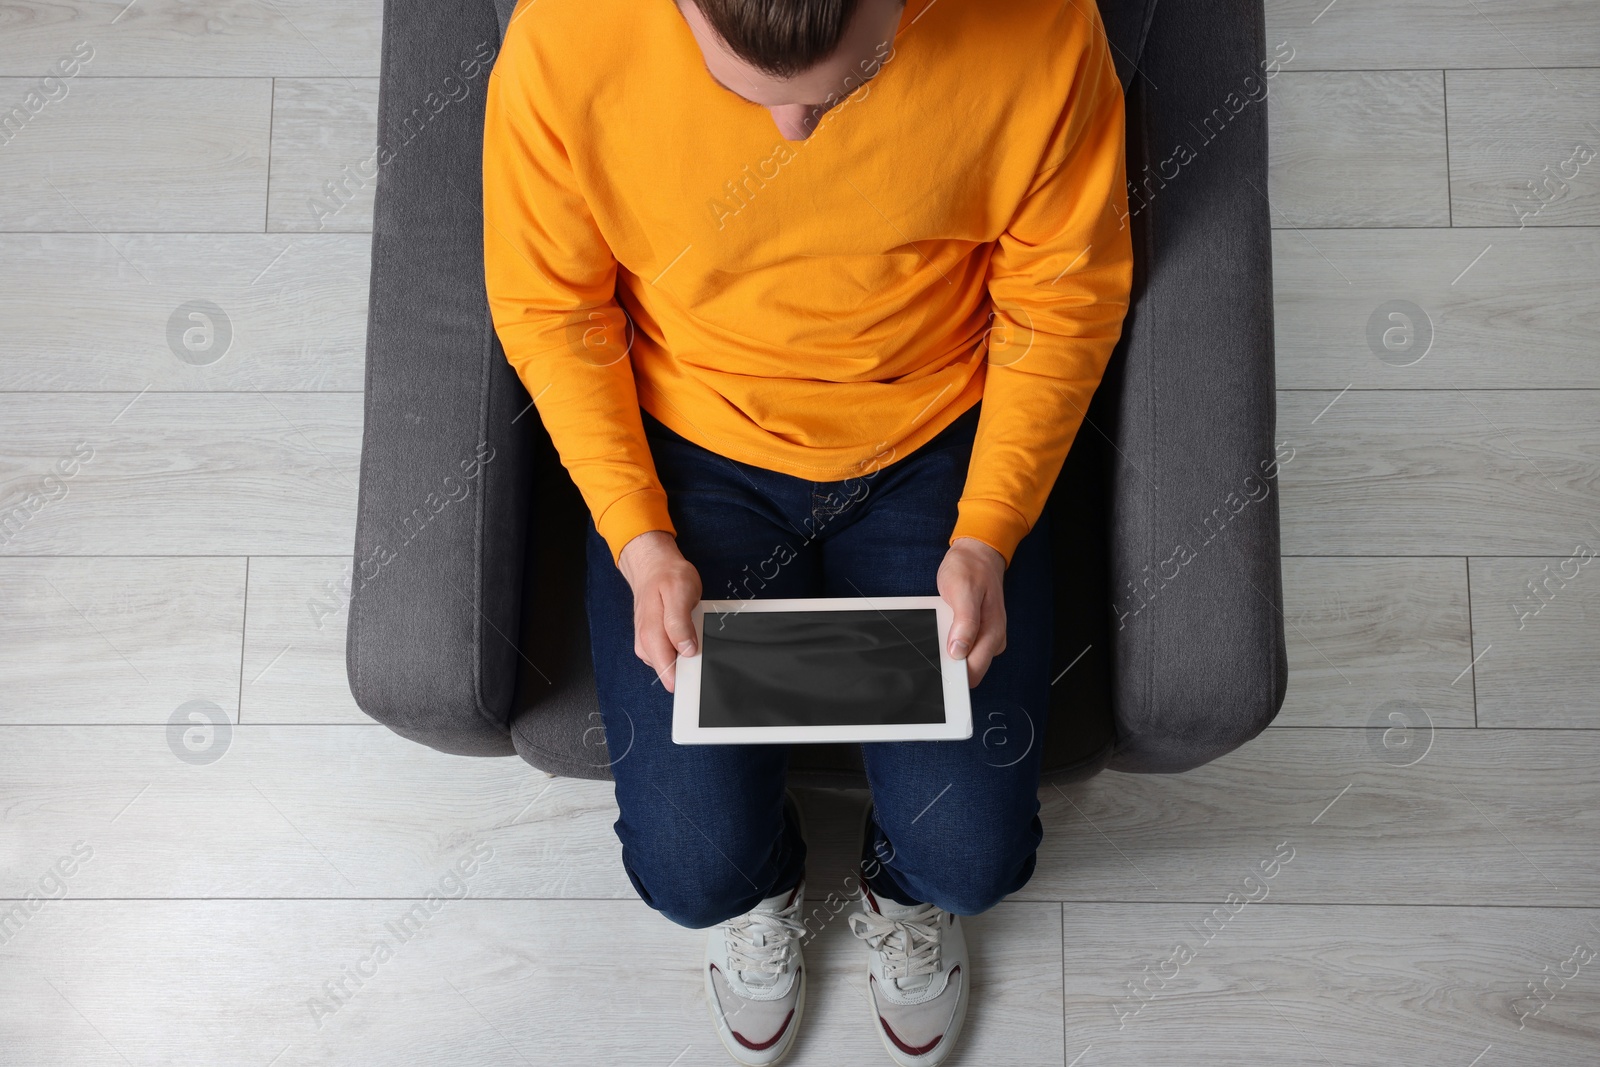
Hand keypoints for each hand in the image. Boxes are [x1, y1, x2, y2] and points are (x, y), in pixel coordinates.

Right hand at [616, 530, 701, 692]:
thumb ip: (679, 623)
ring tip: (693, 632)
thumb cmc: (666, 576)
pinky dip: (683, 648)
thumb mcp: (679, 593)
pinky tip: (687, 633)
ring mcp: (649, 644)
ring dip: (687, 655)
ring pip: (673, 664)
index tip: (702, 674)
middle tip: (700, 643)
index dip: (687, 677)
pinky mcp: (654, 642)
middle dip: (690, 666)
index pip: (668, 673)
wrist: (653, 566)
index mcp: (652, 635)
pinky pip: (672, 654)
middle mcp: (646, 644)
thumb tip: (686, 650)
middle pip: (672, 672)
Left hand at [936, 537, 1006, 686]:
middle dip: (948, 663)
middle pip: (967, 670)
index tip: (935, 673)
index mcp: (992, 633)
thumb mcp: (963, 590)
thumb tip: (959, 651)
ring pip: (962, 660)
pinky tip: (943, 627)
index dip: (953, 676)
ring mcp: (986, 637)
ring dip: (947, 651)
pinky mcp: (977, 633)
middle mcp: (993, 640)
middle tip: (934, 642)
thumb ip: (965, 622)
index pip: (973, 671)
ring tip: (940, 628)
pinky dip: (948, 641)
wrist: (977, 553)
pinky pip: (960, 647)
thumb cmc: (971, 569)